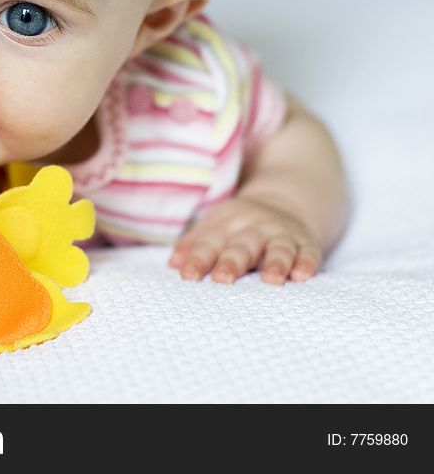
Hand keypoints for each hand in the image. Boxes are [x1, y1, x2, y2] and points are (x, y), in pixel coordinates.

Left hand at [168, 196, 323, 284]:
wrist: (286, 202)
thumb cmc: (241, 225)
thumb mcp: (215, 226)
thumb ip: (194, 244)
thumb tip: (173, 264)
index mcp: (228, 223)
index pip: (210, 242)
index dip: (198, 258)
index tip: (187, 276)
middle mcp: (255, 228)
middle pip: (242, 245)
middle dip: (232, 261)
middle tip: (222, 278)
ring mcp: (282, 235)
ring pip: (278, 248)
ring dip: (275, 262)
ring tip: (271, 279)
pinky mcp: (306, 243)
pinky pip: (308, 253)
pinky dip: (307, 263)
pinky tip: (303, 275)